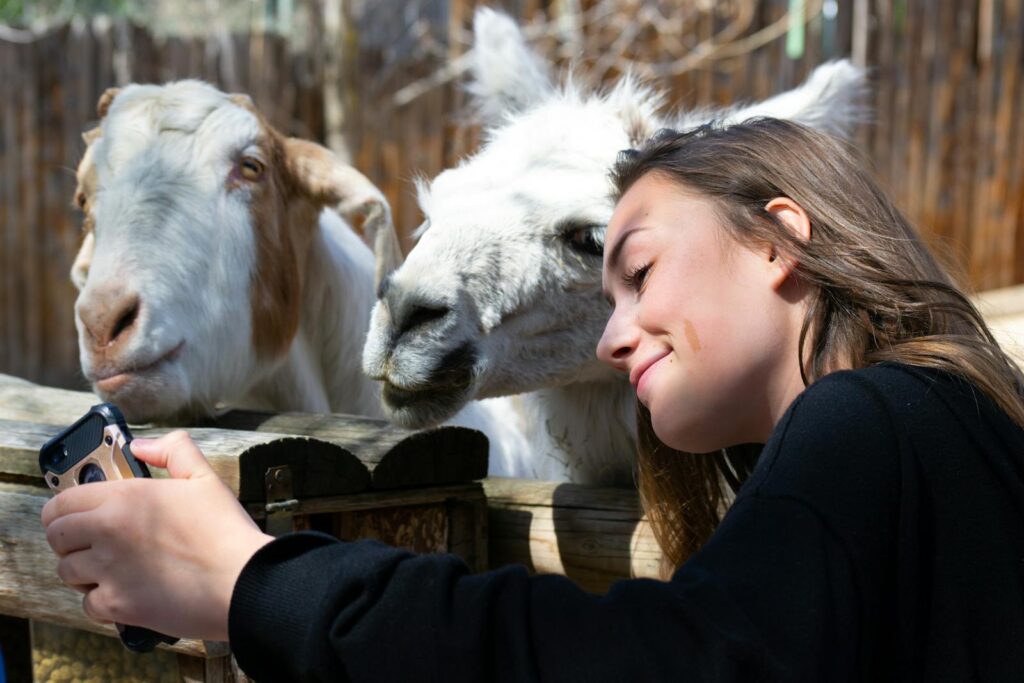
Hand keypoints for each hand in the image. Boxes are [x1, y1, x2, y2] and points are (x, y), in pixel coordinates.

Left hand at [41, 431, 272, 641]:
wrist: (242, 581)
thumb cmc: (226, 531)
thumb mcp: (205, 477)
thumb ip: (173, 450)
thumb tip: (141, 446)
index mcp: (126, 497)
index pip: (63, 501)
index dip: (62, 508)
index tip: (71, 514)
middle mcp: (108, 531)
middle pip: (56, 536)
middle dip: (67, 539)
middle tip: (88, 541)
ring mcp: (109, 570)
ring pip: (66, 572)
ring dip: (82, 571)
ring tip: (106, 569)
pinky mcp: (117, 604)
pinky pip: (88, 605)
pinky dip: (101, 601)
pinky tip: (123, 592)